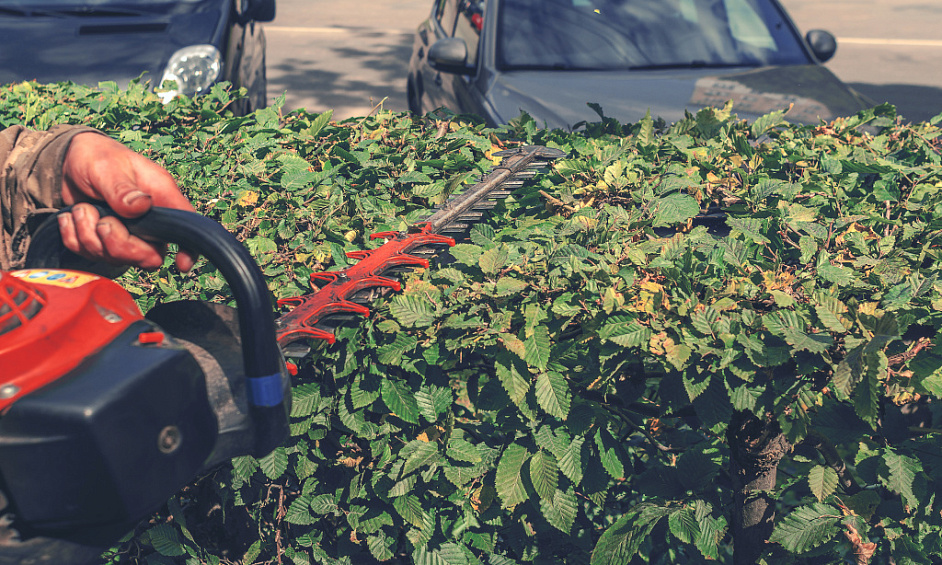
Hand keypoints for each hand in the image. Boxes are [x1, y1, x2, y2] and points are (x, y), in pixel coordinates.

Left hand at [57, 132, 196, 270]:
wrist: (69, 160)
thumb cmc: (97, 156)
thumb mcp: (109, 167)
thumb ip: (123, 189)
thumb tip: (141, 207)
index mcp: (161, 198)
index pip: (185, 228)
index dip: (188, 250)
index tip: (181, 264)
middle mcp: (149, 221)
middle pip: (149, 255)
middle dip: (119, 245)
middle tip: (101, 221)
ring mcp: (127, 234)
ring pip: (116, 258)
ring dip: (89, 237)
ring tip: (82, 209)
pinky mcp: (103, 241)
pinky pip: (90, 255)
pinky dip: (73, 238)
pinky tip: (71, 217)